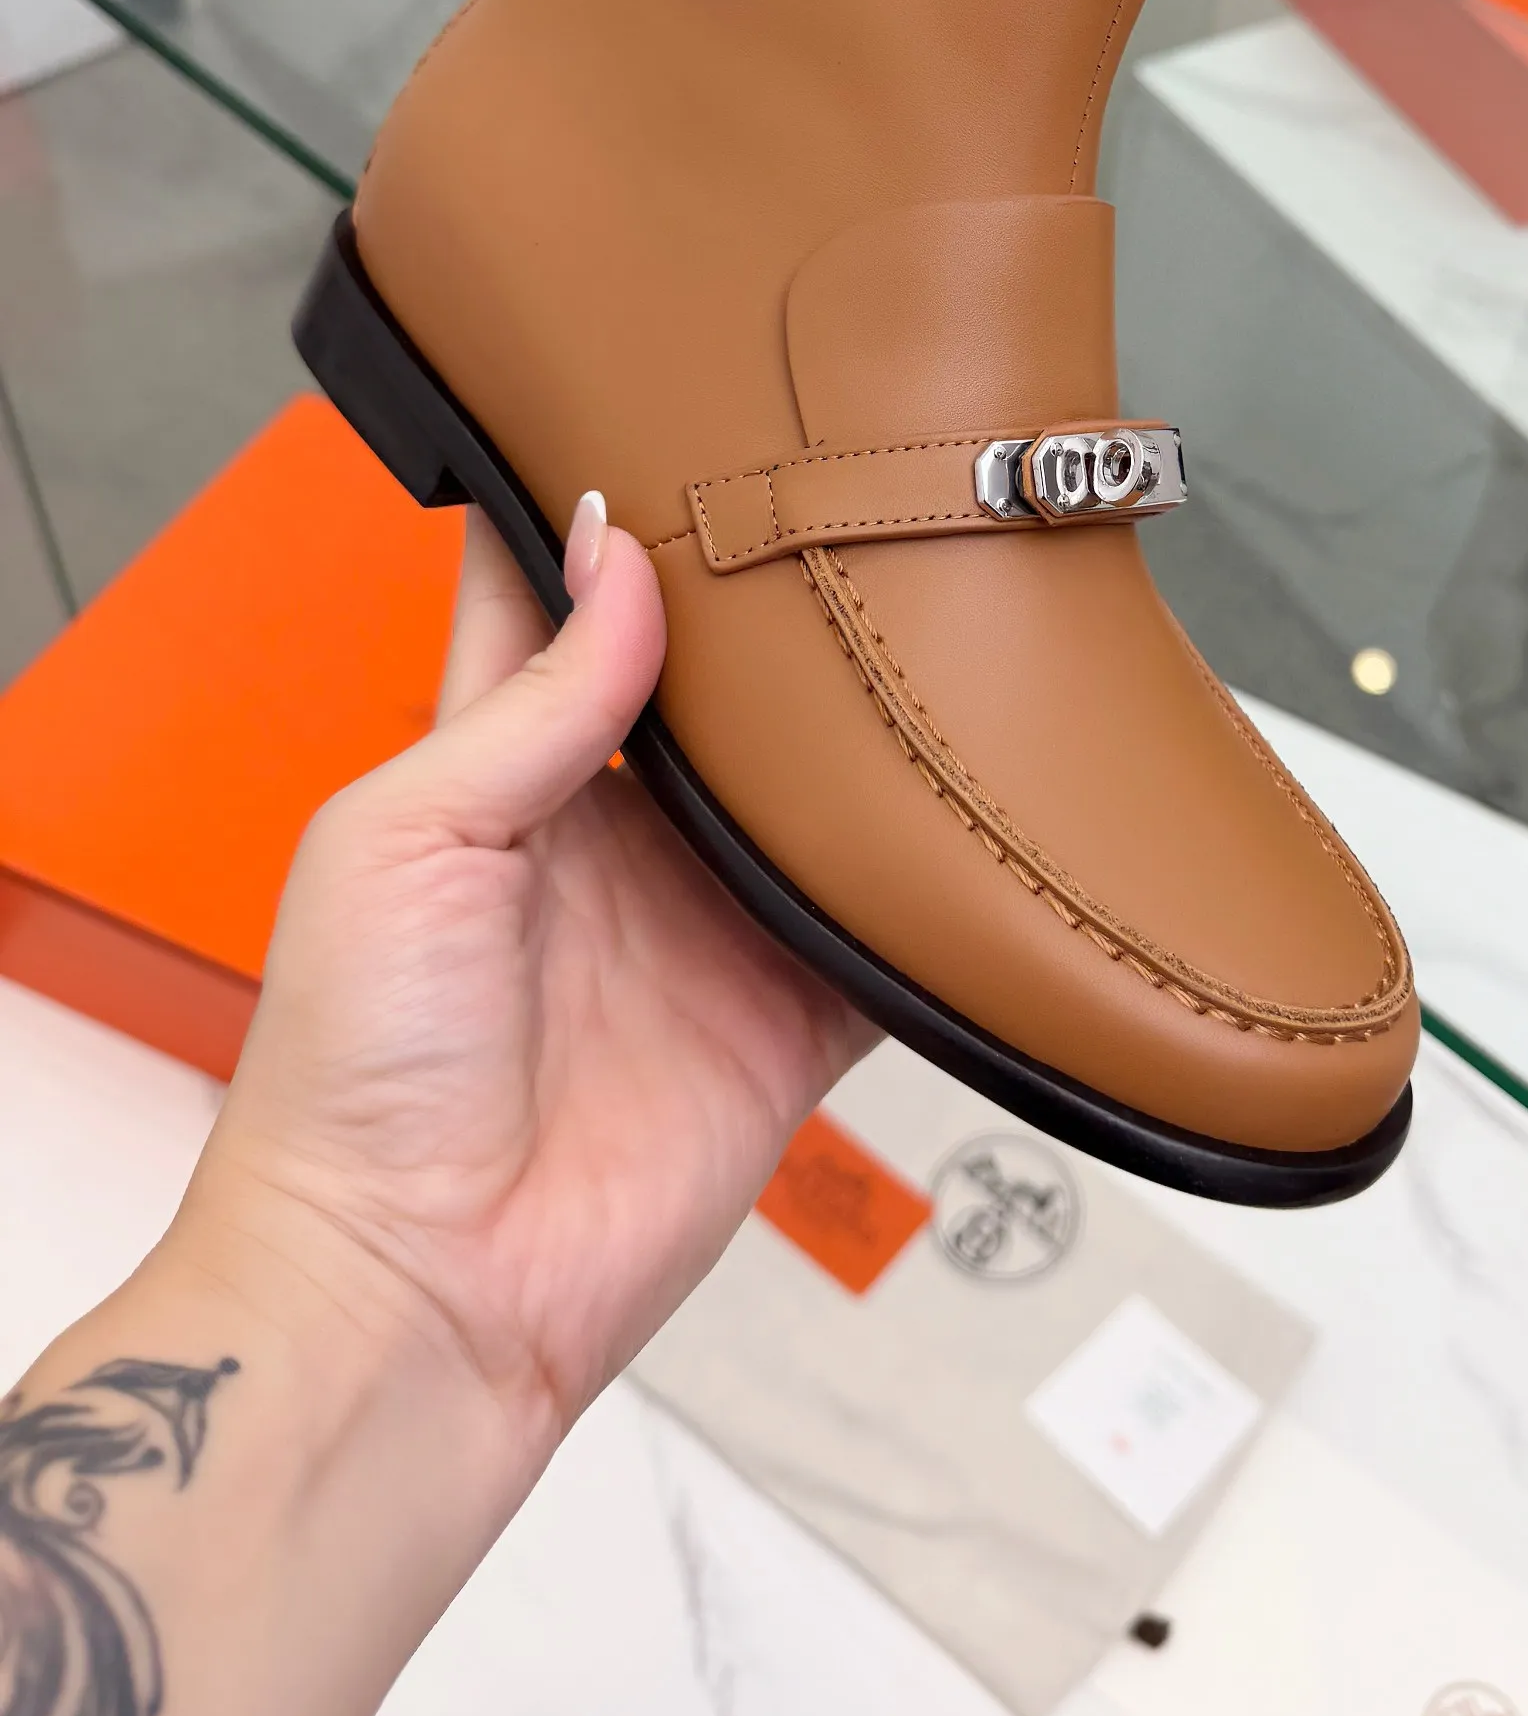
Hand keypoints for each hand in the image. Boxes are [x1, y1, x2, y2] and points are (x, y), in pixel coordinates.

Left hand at [181, 499, 870, 1473]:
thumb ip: (530, 700)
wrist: (416, 1291)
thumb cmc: (351, 1073)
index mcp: (504, 774)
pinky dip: (939, 888)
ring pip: (822, 795)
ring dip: (871, 733)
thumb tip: (621, 551)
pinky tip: (988, 804)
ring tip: (942, 614)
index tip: (689, 424)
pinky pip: (890, 935)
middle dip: (781, 610)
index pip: (571, 611)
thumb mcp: (406, 836)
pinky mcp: (790, 1019)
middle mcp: (622, 839)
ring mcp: (713, 928)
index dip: (620, 523)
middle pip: (726, 689)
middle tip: (856, 503)